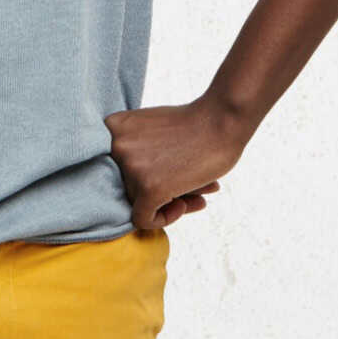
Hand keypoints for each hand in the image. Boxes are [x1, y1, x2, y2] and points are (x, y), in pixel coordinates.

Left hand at [104, 98, 250, 230]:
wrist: (224, 118)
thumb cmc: (196, 124)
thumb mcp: (152, 130)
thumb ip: (138, 154)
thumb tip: (138, 191)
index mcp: (113, 128)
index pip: (116, 167)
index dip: (142, 175)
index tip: (168, 172)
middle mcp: (116, 146)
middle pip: (128, 185)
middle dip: (161, 188)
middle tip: (192, 186)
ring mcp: (131, 167)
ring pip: (139, 203)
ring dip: (172, 200)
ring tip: (201, 193)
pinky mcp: (148, 188)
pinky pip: (144, 219)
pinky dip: (166, 219)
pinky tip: (192, 202)